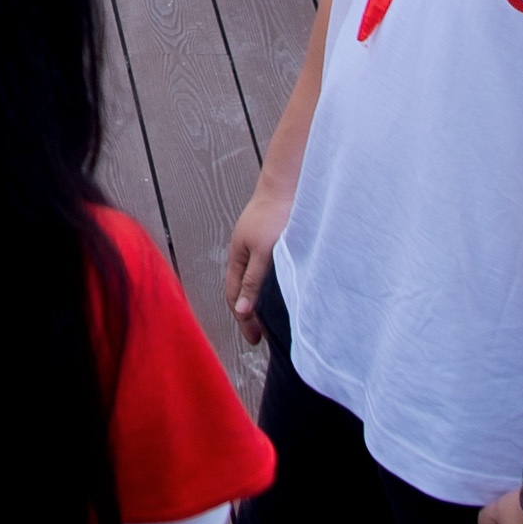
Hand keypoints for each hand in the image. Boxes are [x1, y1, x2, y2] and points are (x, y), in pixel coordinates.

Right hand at [222, 166, 294, 342]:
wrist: (288, 183)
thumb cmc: (275, 215)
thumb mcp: (263, 253)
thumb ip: (253, 282)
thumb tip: (241, 311)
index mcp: (237, 256)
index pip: (234, 295)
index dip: (242, 319)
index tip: (254, 340)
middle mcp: (245, 252)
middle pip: (242, 289)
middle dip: (249, 313)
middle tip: (262, 335)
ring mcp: (258, 245)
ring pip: (255, 279)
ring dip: (260, 299)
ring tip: (272, 318)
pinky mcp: (272, 239)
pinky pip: (267, 269)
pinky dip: (270, 285)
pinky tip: (283, 290)